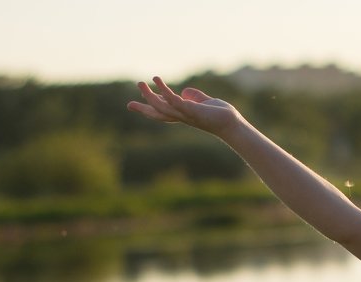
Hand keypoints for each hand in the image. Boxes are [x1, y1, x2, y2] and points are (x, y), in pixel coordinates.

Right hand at [127, 76, 243, 137]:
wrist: (232, 123)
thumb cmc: (220, 114)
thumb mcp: (205, 102)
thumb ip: (195, 97)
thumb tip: (186, 92)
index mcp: (183, 114)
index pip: (161, 112)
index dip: (147, 108)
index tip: (132, 105)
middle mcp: (181, 116)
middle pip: (157, 113)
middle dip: (143, 106)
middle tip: (129, 101)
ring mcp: (185, 114)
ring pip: (161, 107)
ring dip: (149, 95)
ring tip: (140, 83)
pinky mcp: (191, 110)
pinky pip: (174, 100)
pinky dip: (164, 90)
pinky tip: (156, 80)